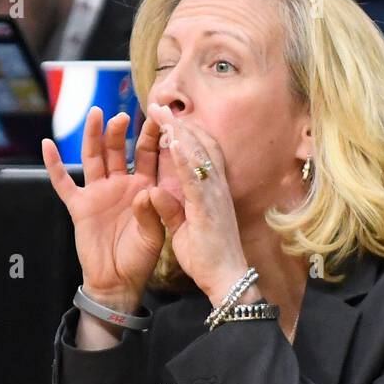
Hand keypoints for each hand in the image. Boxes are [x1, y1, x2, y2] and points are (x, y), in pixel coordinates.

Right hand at [42, 107, 167, 310]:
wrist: (117, 283)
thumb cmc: (139, 260)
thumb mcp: (153, 237)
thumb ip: (151, 213)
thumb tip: (144, 192)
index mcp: (143, 189)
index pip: (148, 156)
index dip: (151, 137)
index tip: (157, 117)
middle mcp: (120, 185)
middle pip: (118, 151)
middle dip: (120, 132)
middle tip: (123, 116)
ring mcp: (98, 193)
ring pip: (93, 158)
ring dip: (93, 137)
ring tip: (96, 115)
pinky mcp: (79, 205)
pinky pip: (63, 182)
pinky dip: (54, 165)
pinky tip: (47, 145)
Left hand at [145, 102, 248, 302]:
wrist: (227, 279)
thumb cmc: (209, 257)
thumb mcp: (184, 229)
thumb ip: (171, 209)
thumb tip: (155, 193)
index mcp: (210, 192)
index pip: (199, 154)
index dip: (183, 133)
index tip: (166, 118)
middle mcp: (215, 188)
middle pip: (199, 146)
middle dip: (179, 123)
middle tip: (158, 104)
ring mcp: (214, 195)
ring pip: (198, 154)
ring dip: (179, 131)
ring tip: (162, 113)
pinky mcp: (208, 207)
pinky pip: (194, 177)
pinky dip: (184, 157)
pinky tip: (171, 142)